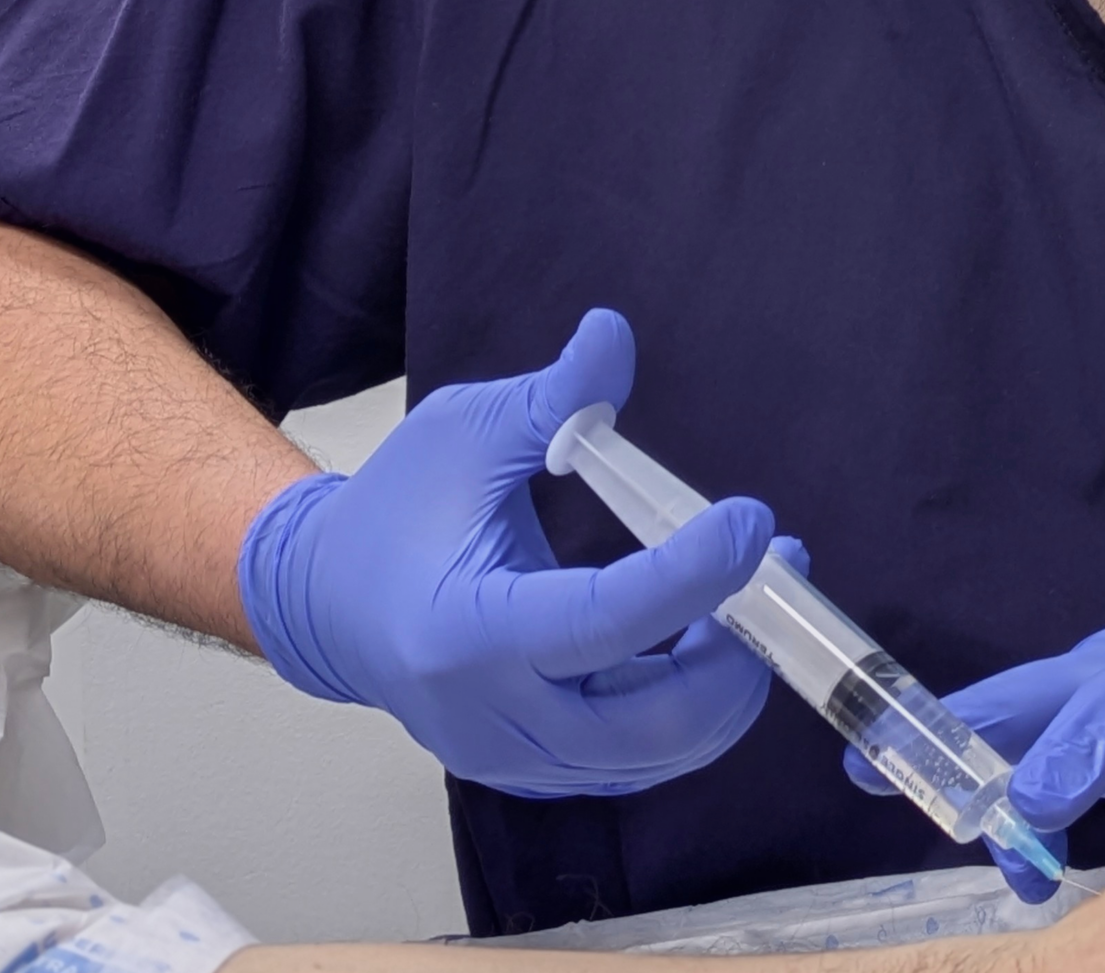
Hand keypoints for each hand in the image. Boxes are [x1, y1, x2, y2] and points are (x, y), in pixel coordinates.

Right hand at [237, 307, 780, 795]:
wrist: (328, 602)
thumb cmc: (395, 507)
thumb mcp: (465, 429)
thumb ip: (552, 395)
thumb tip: (614, 333)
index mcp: (466, 632)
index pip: (601, 623)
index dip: (690, 577)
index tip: (752, 521)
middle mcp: (492, 718)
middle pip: (650, 726)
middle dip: (735, 654)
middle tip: (776, 566)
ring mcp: (515, 759)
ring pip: (656, 754)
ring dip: (726, 682)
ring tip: (755, 592)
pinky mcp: (537, 769)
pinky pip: (636, 758)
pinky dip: (690, 706)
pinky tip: (709, 632)